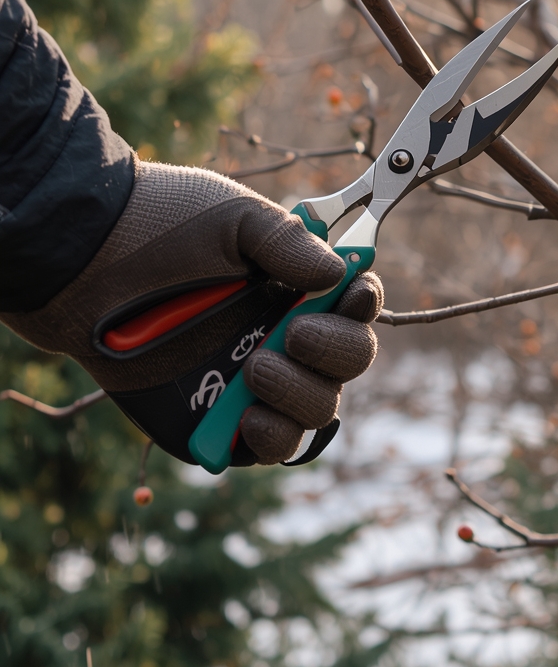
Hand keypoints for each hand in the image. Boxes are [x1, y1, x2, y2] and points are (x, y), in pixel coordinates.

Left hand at [0, 159, 381, 465]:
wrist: (83, 261)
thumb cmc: (160, 224)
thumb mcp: (232, 218)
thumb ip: (290, 243)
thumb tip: (340, 272)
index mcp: (295, 286)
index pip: (355, 304)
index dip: (365, 305)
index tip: (354, 297)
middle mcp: (284, 334)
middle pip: (349, 361)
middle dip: (337, 352)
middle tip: (295, 334)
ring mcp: (254, 381)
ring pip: (318, 409)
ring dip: (303, 394)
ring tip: (256, 369)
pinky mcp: (218, 421)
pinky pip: (270, 448)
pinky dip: (274, 439)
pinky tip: (253, 418)